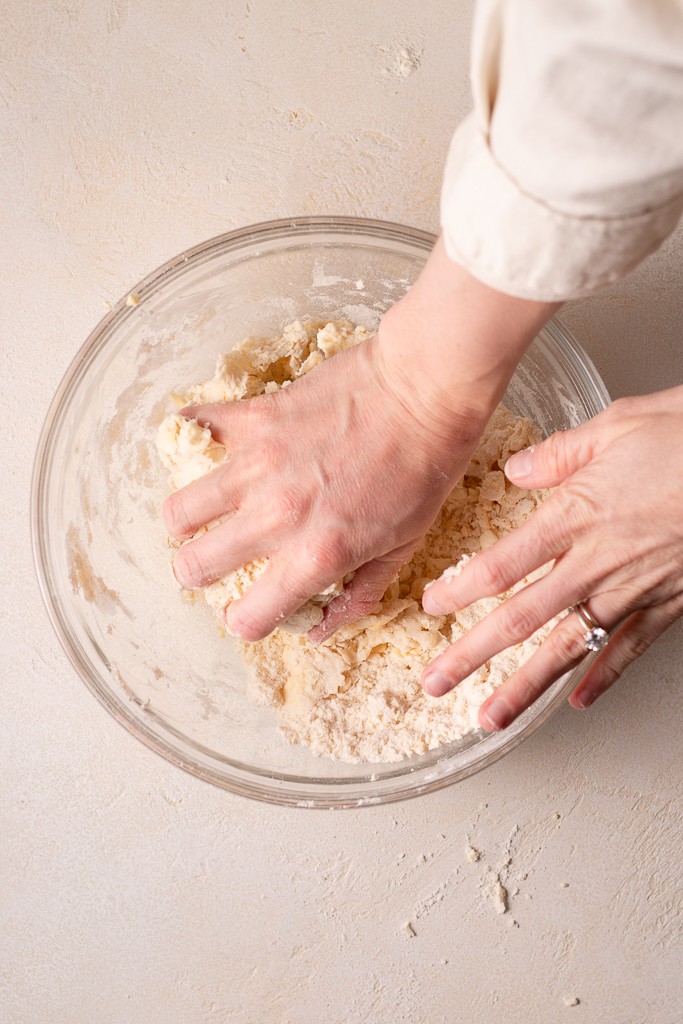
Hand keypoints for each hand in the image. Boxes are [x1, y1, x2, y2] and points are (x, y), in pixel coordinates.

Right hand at [162, 334, 484, 640]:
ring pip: (178, 510)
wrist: (425, 389)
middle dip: (200, 573)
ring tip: (208, 512)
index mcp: (317, 556)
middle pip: (192, 567)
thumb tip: (320, 630)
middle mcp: (277, 516)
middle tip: (218, 560)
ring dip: (188, 520)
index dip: (246, 619)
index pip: (246, 617)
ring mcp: (258, 465)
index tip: (254, 606)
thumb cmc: (424, 470)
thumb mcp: (404, 546)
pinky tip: (210, 448)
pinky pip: (193, 428)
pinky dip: (190, 438)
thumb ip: (359, 594)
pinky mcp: (252, 418)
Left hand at [421, 386, 682, 728]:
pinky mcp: (669, 603)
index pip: (500, 565)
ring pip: (566, 648)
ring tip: (490, 717)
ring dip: (523, 686)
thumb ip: (559, 453)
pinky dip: (600, 677)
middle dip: (471, 655)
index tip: (430, 606)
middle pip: (521, 618)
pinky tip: (576, 701)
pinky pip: (628, 650)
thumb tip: (516, 470)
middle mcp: (597, 562)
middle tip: (435, 683)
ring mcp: (633, 590)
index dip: (459, 590)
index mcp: (576, 516)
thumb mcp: (617, 424)